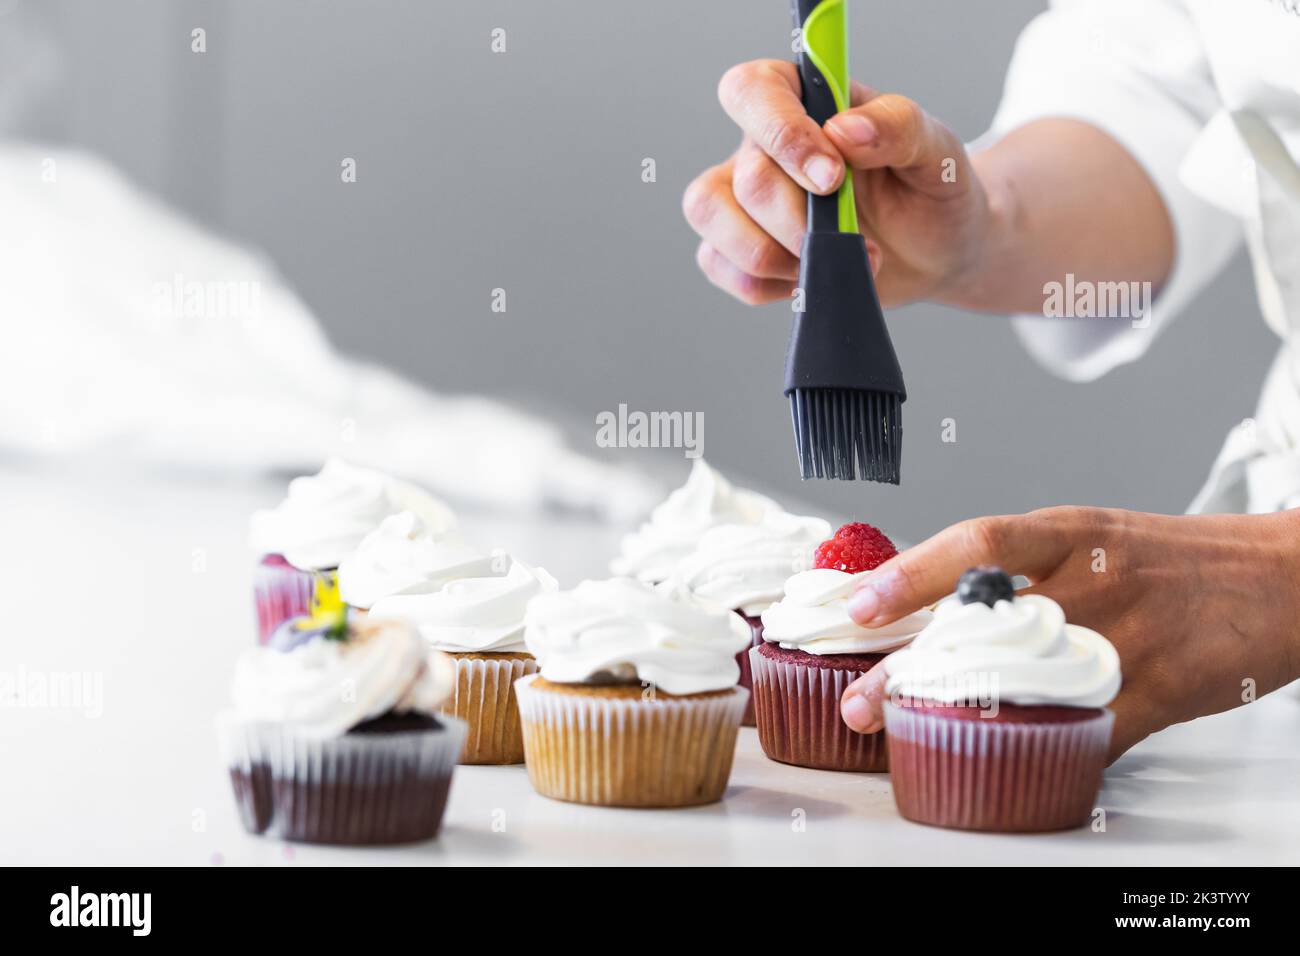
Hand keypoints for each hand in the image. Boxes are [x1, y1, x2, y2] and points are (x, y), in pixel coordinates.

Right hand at [683, 59, 991, 307]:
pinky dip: (766, 284)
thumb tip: (844, 131)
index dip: (782, 134)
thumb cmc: (931, 190)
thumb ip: (896, 127)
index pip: (753, 91)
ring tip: (832, 263)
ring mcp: (743, 199)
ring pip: (711, 217)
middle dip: (800, 222)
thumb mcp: (935, 150)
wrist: (938, 251)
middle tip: (855, 239)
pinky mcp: (740, 249)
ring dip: (774, 255)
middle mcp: (762, 145)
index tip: (831, 177)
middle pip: (745, 178)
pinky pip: (718, 265)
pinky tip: (813, 280)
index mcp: (804, 100)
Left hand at [838, 507, 1299, 761]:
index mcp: (1070, 533)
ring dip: (962, 713)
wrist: (1276, 577)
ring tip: (906, 733)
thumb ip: (1016, 565)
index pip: (981, 542)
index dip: (915, 572)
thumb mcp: (1089, 536)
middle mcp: (1095, 579)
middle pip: (989, 625)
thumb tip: (924, 598)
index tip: (861, 605)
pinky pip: (1090, 730)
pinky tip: (1004, 762)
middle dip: (913, 667)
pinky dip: (1043, 750)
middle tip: (860, 701)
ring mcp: (1130, 637)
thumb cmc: (1165, 559)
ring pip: (1030, 682)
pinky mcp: (1163, 690)